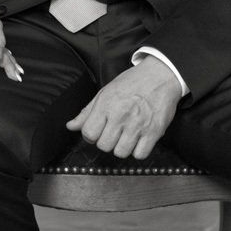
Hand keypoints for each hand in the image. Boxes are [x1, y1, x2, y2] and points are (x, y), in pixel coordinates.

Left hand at [66, 56, 181, 158]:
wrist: (159, 76)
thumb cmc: (132, 82)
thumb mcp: (105, 92)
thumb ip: (87, 111)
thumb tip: (70, 126)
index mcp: (106, 105)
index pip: (89, 133)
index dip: (90, 135)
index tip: (97, 131)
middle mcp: (120, 116)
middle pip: (104, 146)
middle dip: (106, 141)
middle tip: (112, 133)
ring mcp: (137, 125)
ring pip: (121, 152)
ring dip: (121, 147)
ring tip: (125, 136)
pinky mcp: (154, 132)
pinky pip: (140, 155)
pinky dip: (138, 151)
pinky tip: (138, 140)